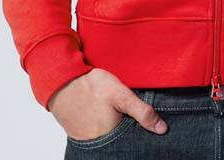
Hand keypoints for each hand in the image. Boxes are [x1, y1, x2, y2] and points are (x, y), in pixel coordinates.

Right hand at [49, 68, 167, 138]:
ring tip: (117, 115)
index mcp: (111, 137)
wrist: (61, 80)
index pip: (132, 142)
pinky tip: (105, 115)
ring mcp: (86, 140)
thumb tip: (162, 129)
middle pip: (121, 141)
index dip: (141, 135)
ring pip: (109, 138)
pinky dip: (102, 127)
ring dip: (115, 128)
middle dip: (128, 132)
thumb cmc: (91, 87)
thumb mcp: (121, 95)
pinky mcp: (77, 133)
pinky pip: (96, 134)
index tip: (150, 129)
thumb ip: (142, 112)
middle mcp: (98, 143)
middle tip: (128, 116)